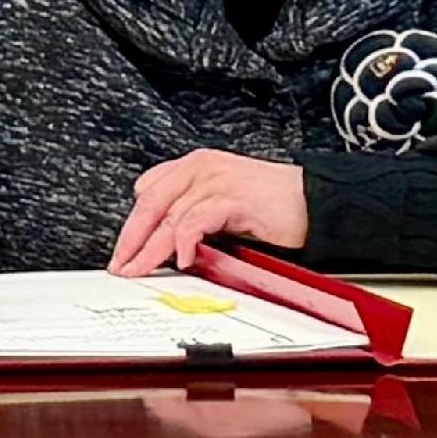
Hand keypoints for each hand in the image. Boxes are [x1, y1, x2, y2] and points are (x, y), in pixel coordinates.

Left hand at [108, 150, 309, 276]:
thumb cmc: (274, 204)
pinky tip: (183, 260)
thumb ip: (195, 213)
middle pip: (151, 204)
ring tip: (141, 271)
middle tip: (121, 265)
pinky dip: (185, 242)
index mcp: (195, 166)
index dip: (133, 223)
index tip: (124, 249)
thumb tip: (167, 242)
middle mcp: (200, 169)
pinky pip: (196, 220)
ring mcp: (216, 181)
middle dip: (131, 238)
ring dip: (151, 248)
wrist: (315, 201)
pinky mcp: (232, 198)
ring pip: (169, 216)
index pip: (150, 191)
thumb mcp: (223, 204)